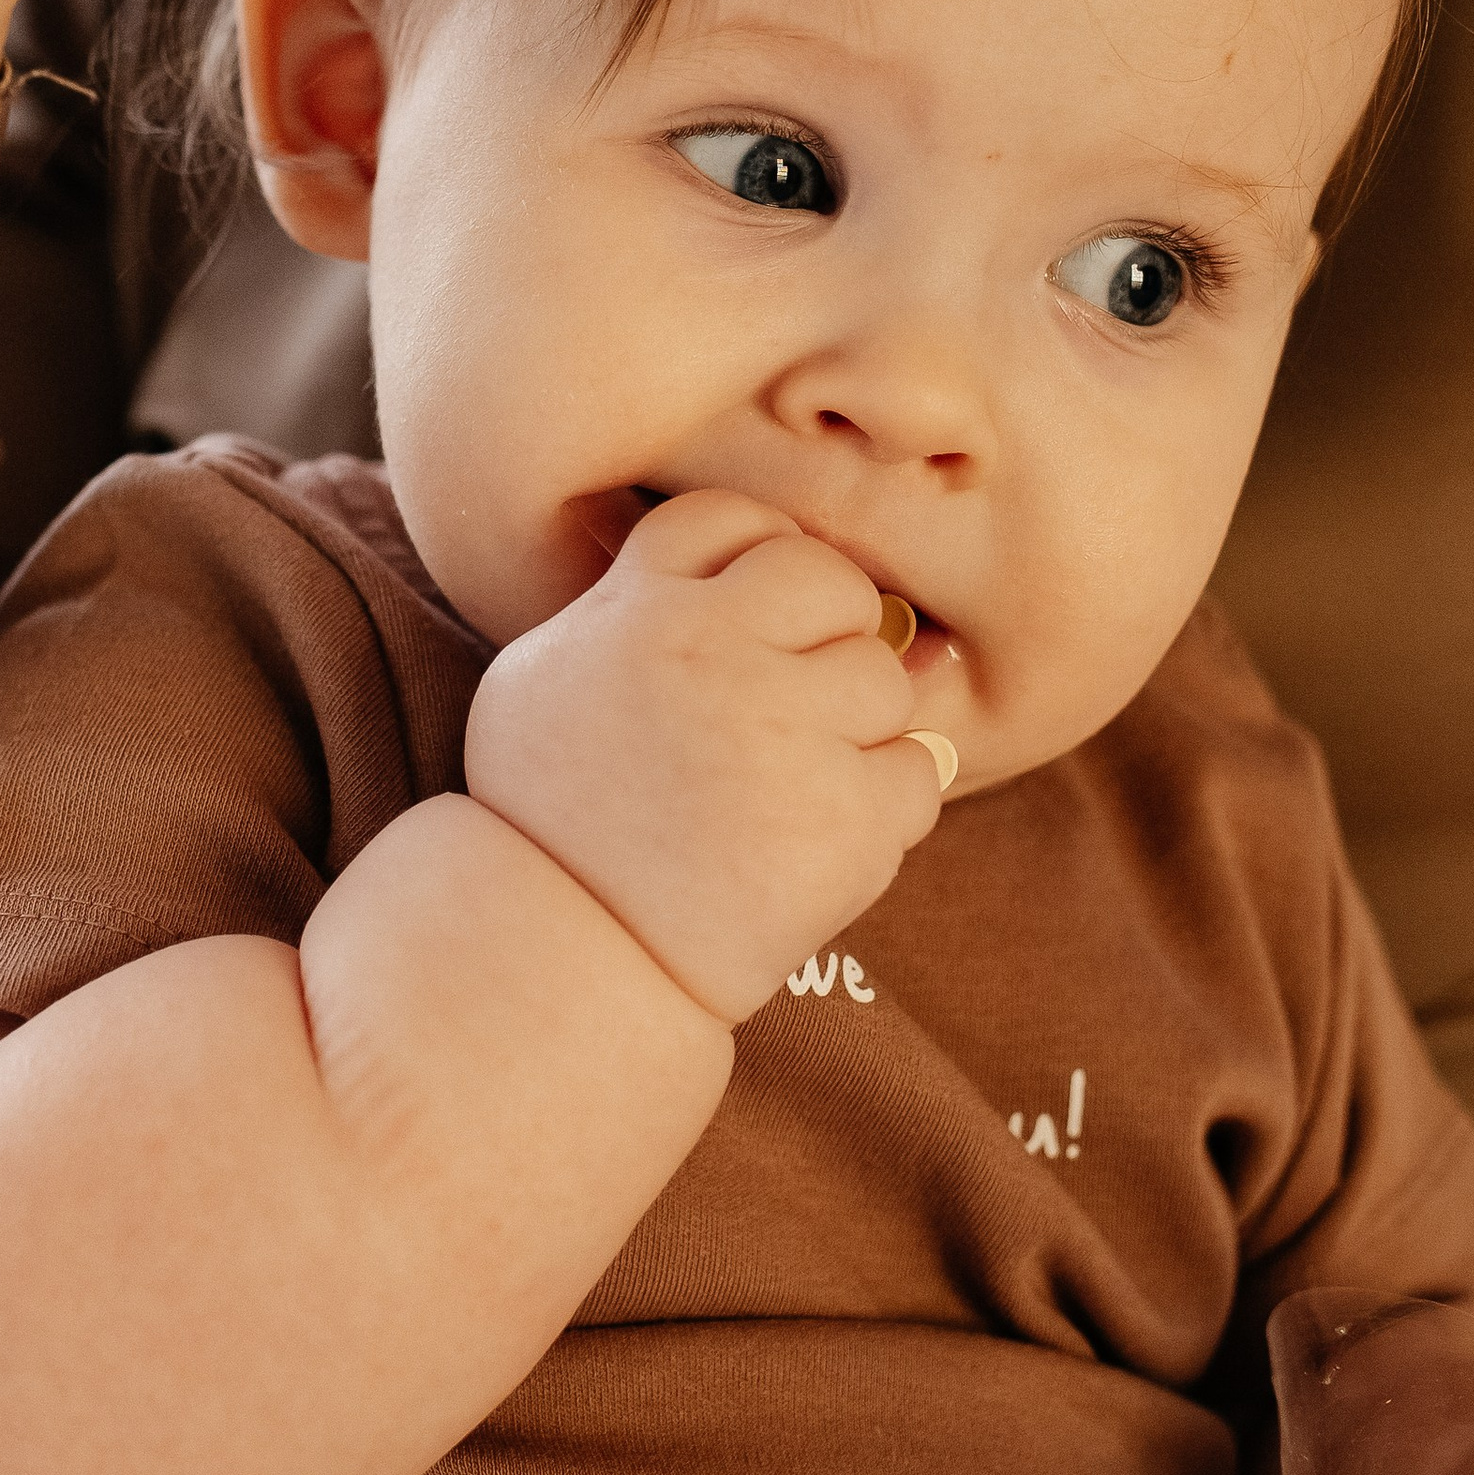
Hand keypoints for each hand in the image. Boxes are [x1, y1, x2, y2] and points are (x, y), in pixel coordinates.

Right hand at [463, 489, 947, 1025]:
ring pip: (885, 679)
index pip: (736, 520)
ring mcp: (784, 735)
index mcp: (639, 607)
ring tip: (789, 781)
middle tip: (785, 703)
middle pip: (830, 583)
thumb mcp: (555, 674)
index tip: (744, 622)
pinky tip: (814, 834)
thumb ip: (646, 601)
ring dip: (856, 725)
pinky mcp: (843, 820)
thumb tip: (780, 564)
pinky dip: (883, 805)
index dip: (754, 562)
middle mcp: (712, 653)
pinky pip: (918, 774)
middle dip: (824, 634)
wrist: (571, 954)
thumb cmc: (556, 813)